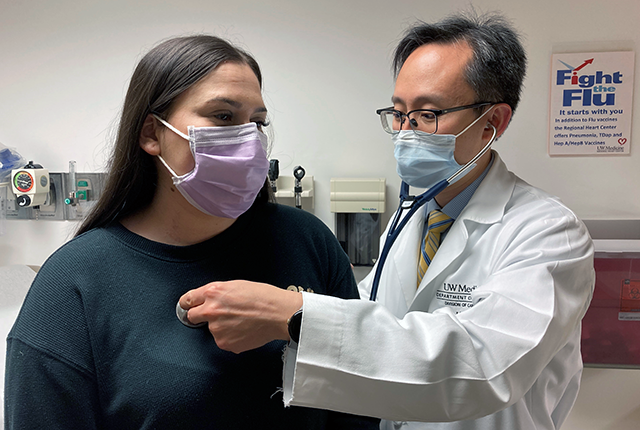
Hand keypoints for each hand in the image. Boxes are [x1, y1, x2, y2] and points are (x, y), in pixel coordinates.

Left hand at [179, 280, 302, 353]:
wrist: (278, 314)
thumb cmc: (263, 297)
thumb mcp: (236, 285)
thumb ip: (217, 293)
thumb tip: (208, 300)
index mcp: (213, 292)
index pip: (187, 299)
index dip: (188, 303)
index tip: (187, 306)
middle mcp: (211, 311)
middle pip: (191, 316)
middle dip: (200, 315)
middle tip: (217, 314)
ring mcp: (216, 329)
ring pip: (211, 329)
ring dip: (221, 327)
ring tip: (240, 320)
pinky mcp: (224, 343)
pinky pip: (223, 340)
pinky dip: (230, 337)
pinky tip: (243, 329)